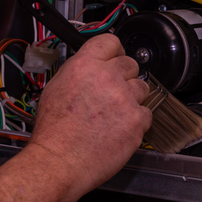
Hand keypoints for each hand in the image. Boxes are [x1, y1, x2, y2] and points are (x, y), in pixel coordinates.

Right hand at [27, 33, 151, 196]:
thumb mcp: (56, 87)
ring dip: (132, 97)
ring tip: (116, 113)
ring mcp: (125, 99)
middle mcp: (107, 77)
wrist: (59, 161)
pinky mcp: (137, 121)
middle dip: (123, 76)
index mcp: (85, 65)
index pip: (111, 41)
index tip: (114, 57)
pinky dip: (137, 120)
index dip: (113, 51)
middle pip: (130, 64)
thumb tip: (92, 66)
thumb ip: (79, 71)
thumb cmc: (54, 131)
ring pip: (142, 87)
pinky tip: (120, 128)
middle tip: (113, 92)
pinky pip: (147, 113)